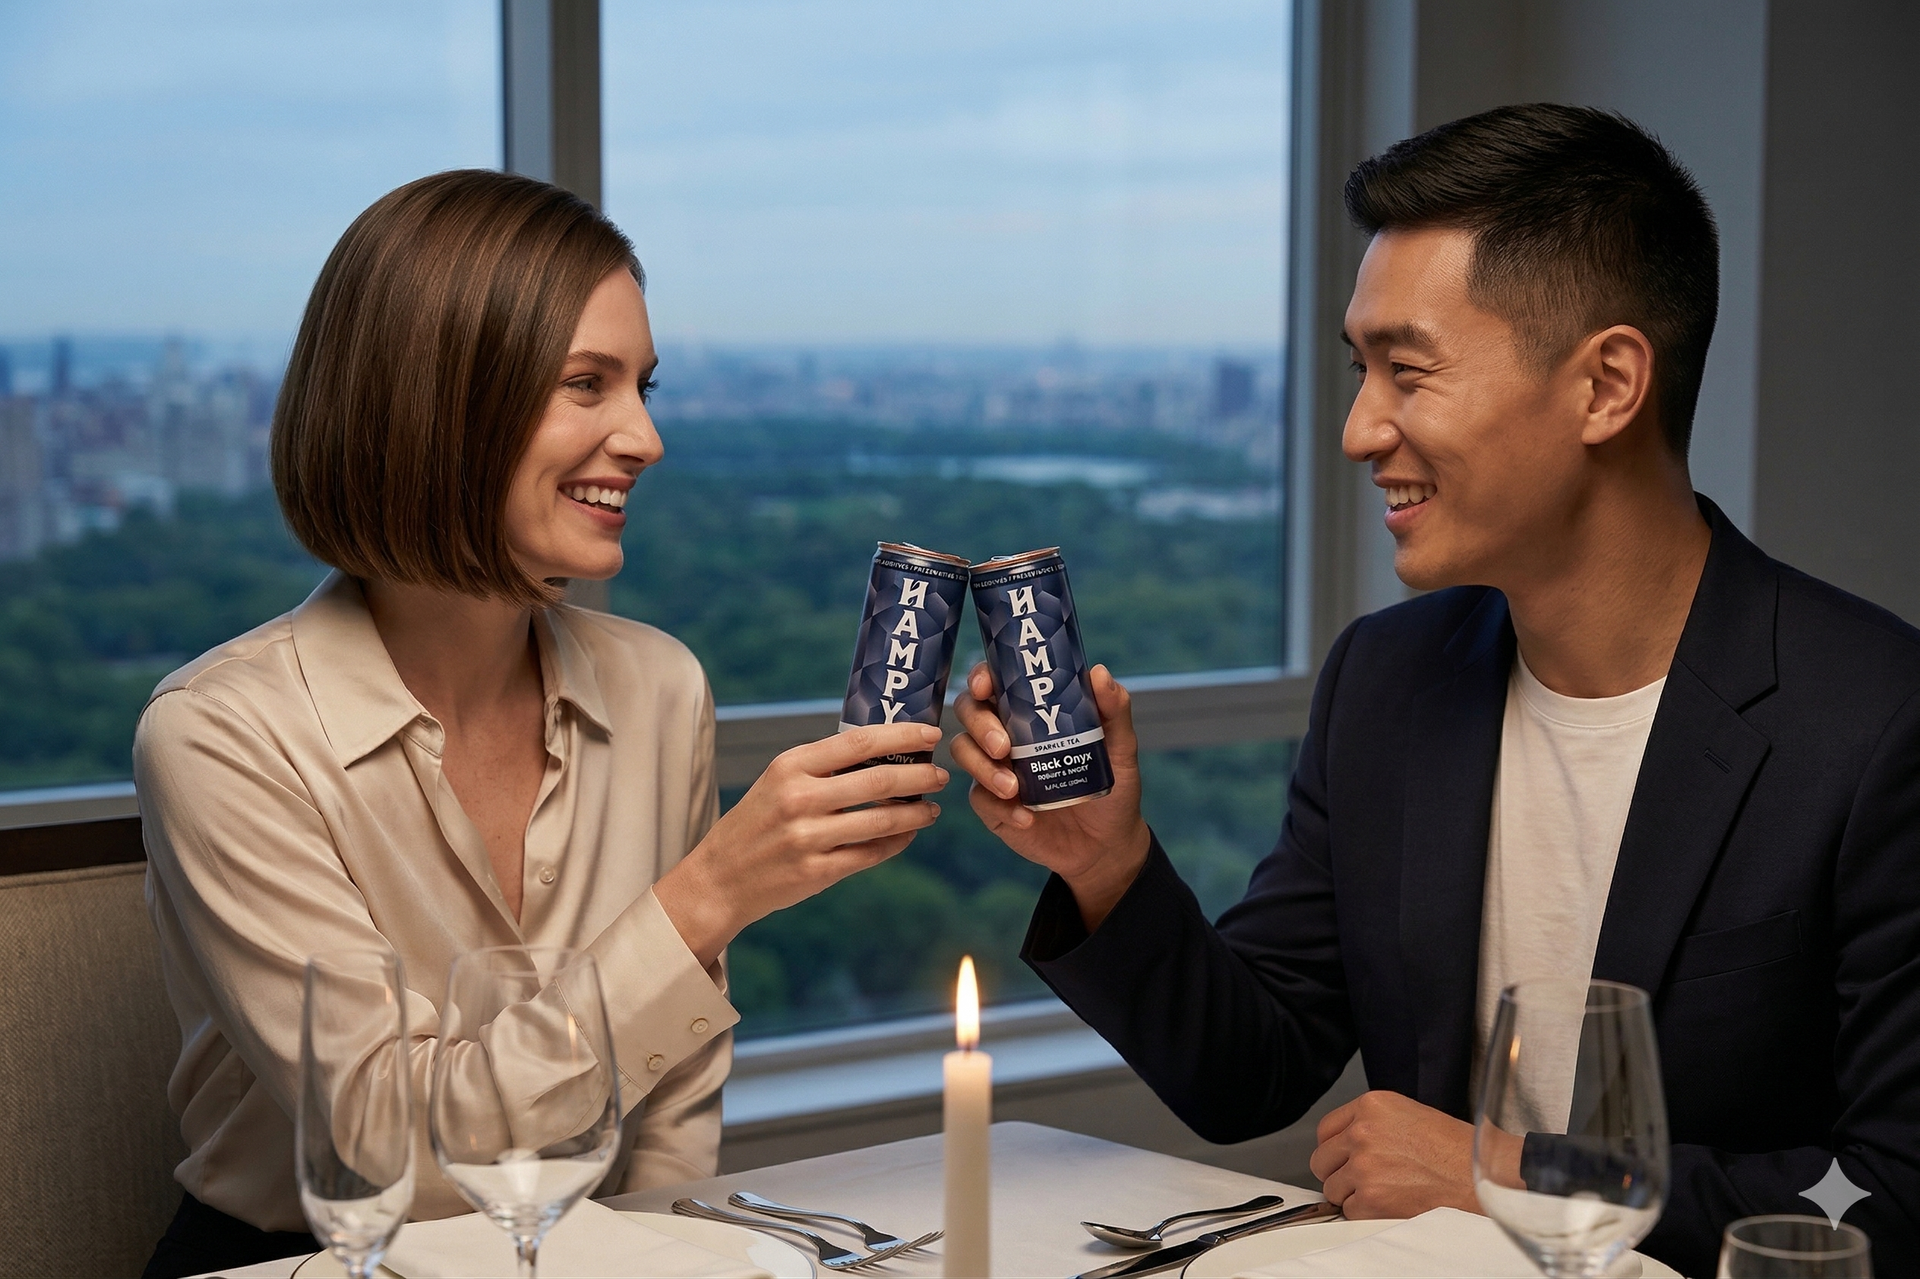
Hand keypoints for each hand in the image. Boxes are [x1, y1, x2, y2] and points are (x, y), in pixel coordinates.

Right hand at [655, 722, 945, 967]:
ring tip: (931, 808)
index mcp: (790, 766)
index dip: (903, 735)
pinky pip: (871, 854)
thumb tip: (885, 750)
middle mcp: (799, 799)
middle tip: (940, 774)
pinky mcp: (816, 872)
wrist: (719, 878)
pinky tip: (908, 835)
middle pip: (878, 780)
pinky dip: (896, 843)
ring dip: (915, 813)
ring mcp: (808, 838)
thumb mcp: (778, 780)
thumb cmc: (756, 823)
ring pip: (881, 820)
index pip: (859, 742)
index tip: (931, 733)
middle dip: (920, 775)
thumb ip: (823, 766)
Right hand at [949, 661, 1150, 930]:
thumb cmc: (1112, 787)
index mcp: (1031, 711)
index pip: (996, 682)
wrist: (1106, 844)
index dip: (981, 678)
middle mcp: (1007, 733)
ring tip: (1013, 789)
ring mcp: (995, 769)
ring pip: (964, 752)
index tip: (985, 687)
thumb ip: (1114, 711)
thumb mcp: (1120, 748)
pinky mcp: (993, 804)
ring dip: (984, 768)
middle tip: (1003, 747)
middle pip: (969, 712)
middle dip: (980, 725)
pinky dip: (1000, 807)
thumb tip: (1099, 673)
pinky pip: (979, 798)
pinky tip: (1026, 817)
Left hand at [1309, 1091, 1520, 1218]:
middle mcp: (1362, 1132)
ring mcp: (1364, 1166)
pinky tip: (1390, 1204)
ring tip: (1383, 1192)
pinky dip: (1364, 1214)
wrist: (1482, 1174)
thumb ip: (1373, 1123)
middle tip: (1361, 1179)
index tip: (1342, 1158)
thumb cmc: (1457, 1148)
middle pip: (1322, 1160)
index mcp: (1372, 1105)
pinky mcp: (1370, 1198)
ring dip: (1351, 1195)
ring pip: (1332, 1188)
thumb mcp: (1409, 1114)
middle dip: (1338, 1172)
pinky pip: (1348, 1211)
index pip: (1326, 1129)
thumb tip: (1347, 1142)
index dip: (1334, 1148)